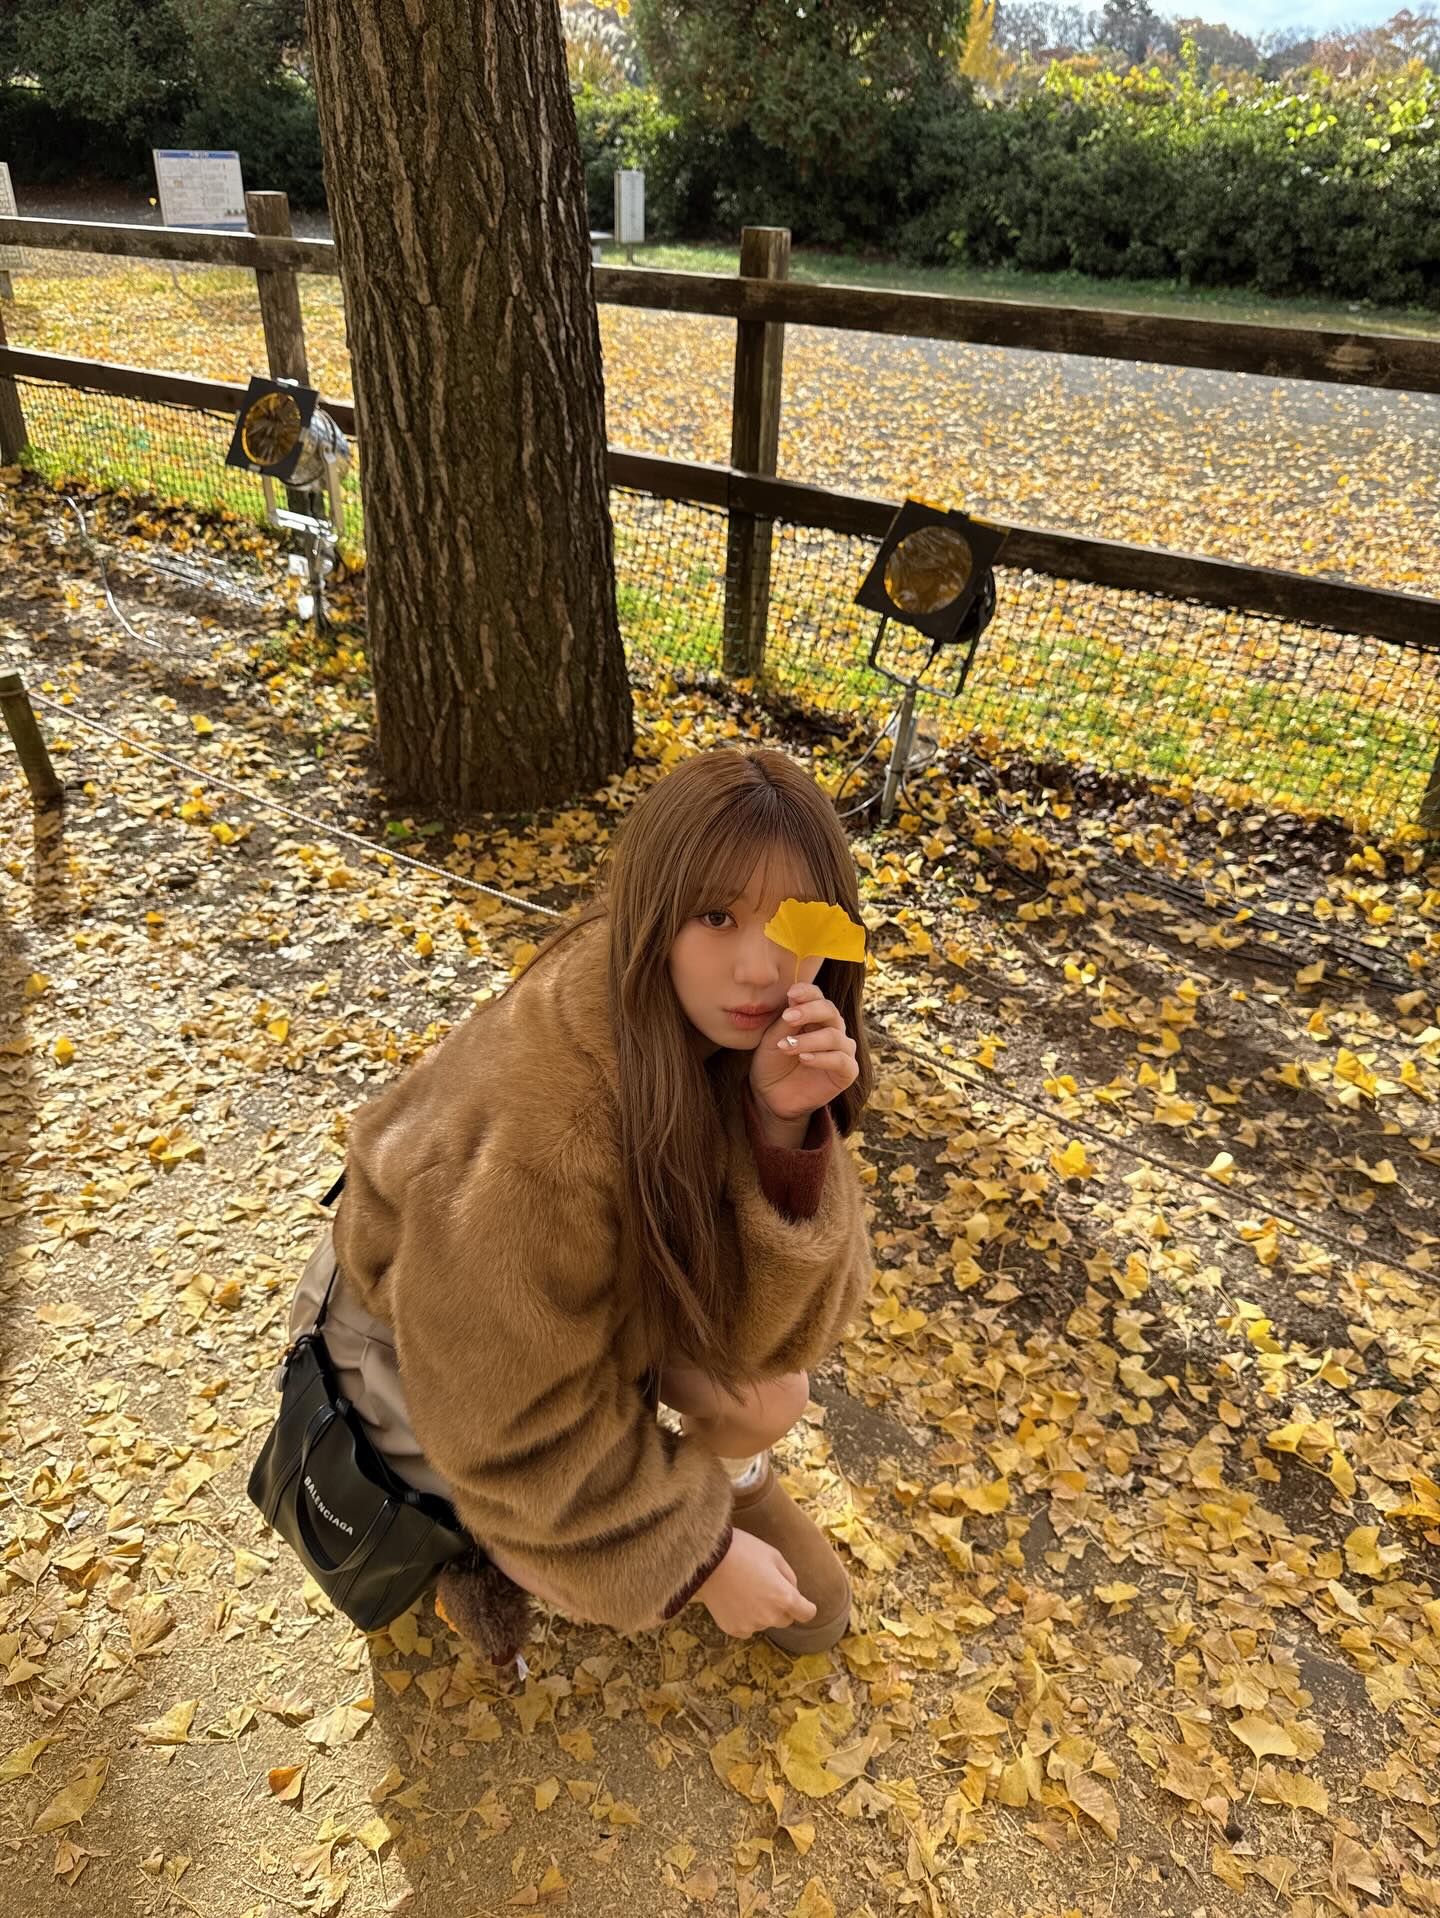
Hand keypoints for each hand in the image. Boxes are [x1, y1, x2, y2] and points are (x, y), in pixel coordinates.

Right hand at [696, 1529, 817, 1637]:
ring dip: (762, 1612)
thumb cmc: (744, 1550)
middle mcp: (770, 1616)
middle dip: (782, 1607)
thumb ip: (789, 1577)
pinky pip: (746, 1628)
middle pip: (786, 1619)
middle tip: (767, 1587)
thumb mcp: (774, 1555)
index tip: (802, 1603)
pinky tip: (735, 1599)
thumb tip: (793, 1592)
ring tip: (746, 1589)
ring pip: (765, 1623)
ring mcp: (750, 1625)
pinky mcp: (732, 1629)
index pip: (807, 1613)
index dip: (805, 1606)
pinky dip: (745, 1618)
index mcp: (784, 1598)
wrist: (707, 1558)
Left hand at [748, 981, 858, 1123]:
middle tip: (788, 1018)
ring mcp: (842, 1051)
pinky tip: (804, 1059)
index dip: (808, 992)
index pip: (818, 997)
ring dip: (809, 1040)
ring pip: (835, 1036)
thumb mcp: (773, 1038)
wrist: (771, 1096)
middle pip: (830, 1011)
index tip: (791, 994)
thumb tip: (795, 998)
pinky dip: (822, 1058)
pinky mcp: (847, 1073)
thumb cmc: (772, 1063)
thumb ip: (787, 1021)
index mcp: (815, 1017)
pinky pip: (842, 1060)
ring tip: (787, 1046)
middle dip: (809, 1012)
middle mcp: (832, 1030)